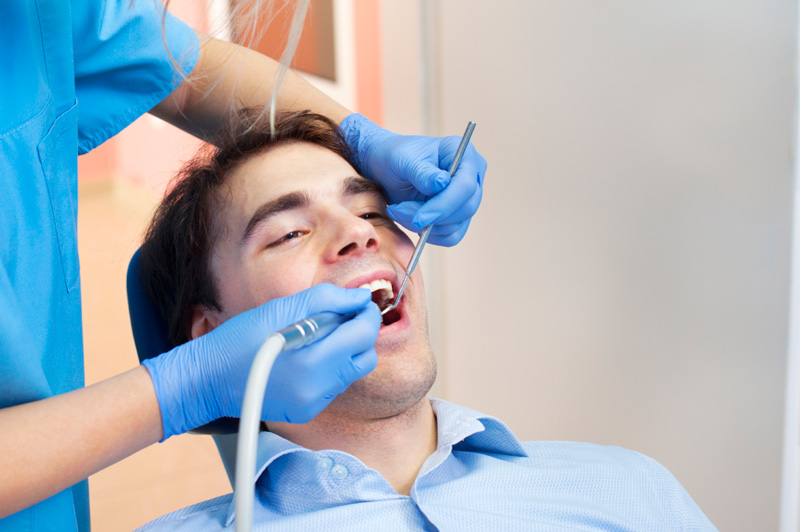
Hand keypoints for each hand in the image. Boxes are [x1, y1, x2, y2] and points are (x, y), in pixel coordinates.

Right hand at [142, 284, 380, 439]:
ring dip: (344, 350)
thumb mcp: (281, 308)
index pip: (364, 335)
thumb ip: (327, 300)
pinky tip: (305, 357)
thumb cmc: (239, 339)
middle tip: (339, 317)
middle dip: (359, 334)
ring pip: (352, 371)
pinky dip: (329, 368)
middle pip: (365, 357)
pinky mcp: (307, 411)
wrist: (208, 379)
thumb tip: (360, 298)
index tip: (359, 302)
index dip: (366, 314)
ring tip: (315, 336)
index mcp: (314, 361)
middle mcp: (318, 388)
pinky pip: (334, 385)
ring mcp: (313, 404)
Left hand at [340, 113, 486, 245]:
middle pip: (465, 208)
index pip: (466, 186)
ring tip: (399, 211)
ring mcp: (467, 198)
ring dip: (425, 226)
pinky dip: (429, 234)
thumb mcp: (404, 159)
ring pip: (456, 225)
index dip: (444, 205)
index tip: (419, 218)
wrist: (388, 167)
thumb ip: (423, 172)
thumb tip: (441, 183)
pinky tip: (410, 220)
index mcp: (465, 156)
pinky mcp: (459, 216)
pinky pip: (451, 236)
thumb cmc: (397, 156)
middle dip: (430, 217)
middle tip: (399, 210)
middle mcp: (472, 177)